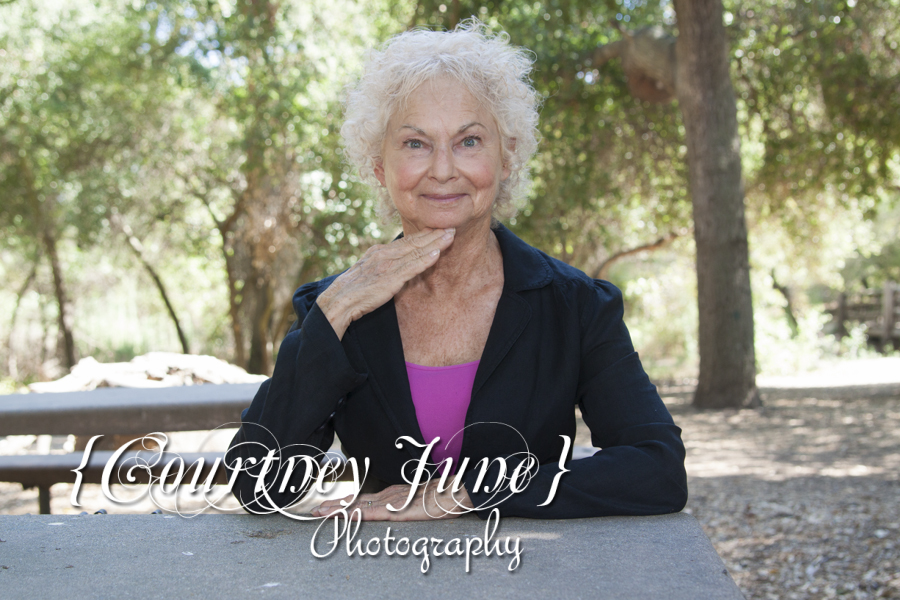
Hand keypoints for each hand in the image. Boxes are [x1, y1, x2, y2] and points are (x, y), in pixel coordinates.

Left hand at [310, 479, 473, 520]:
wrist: (454, 492)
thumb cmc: (441, 497)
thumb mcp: (418, 502)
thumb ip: (405, 505)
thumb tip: (396, 510)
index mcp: (391, 494)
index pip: (363, 499)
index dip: (344, 503)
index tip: (327, 506)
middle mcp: (388, 496)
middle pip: (356, 501)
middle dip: (334, 506)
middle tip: (315, 510)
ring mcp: (391, 502)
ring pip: (360, 505)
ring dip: (339, 509)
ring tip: (321, 513)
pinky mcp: (397, 510)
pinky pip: (373, 513)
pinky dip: (357, 514)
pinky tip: (346, 516)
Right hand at [315, 228, 454, 339]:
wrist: (338, 301)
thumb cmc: (351, 291)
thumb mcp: (367, 272)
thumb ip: (382, 267)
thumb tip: (396, 268)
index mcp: (378, 252)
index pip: (406, 241)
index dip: (424, 235)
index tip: (439, 229)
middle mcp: (384, 254)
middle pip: (414, 242)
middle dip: (434, 234)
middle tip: (452, 226)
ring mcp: (387, 265)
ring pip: (416, 251)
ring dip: (436, 243)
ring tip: (451, 235)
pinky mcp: (390, 279)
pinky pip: (412, 267)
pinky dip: (426, 259)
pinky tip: (438, 253)